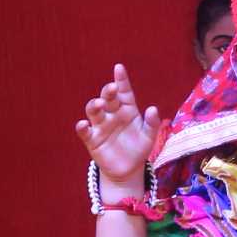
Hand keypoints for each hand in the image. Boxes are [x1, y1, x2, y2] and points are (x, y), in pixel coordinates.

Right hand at [75, 64, 160, 193]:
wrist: (129, 169)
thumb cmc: (139, 148)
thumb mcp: (150, 136)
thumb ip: (152, 123)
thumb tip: (153, 109)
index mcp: (127, 110)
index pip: (124, 92)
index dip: (121, 80)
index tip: (119, 68)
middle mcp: (112, 115)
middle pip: (107, 99)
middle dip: (108, 91)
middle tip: (112, 88)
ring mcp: (101, 126)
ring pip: (93, 111)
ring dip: (95, 105)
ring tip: (100, 104)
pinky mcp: (92, 140)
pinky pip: (85, 132)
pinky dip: (82, 127)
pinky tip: (84, 124)